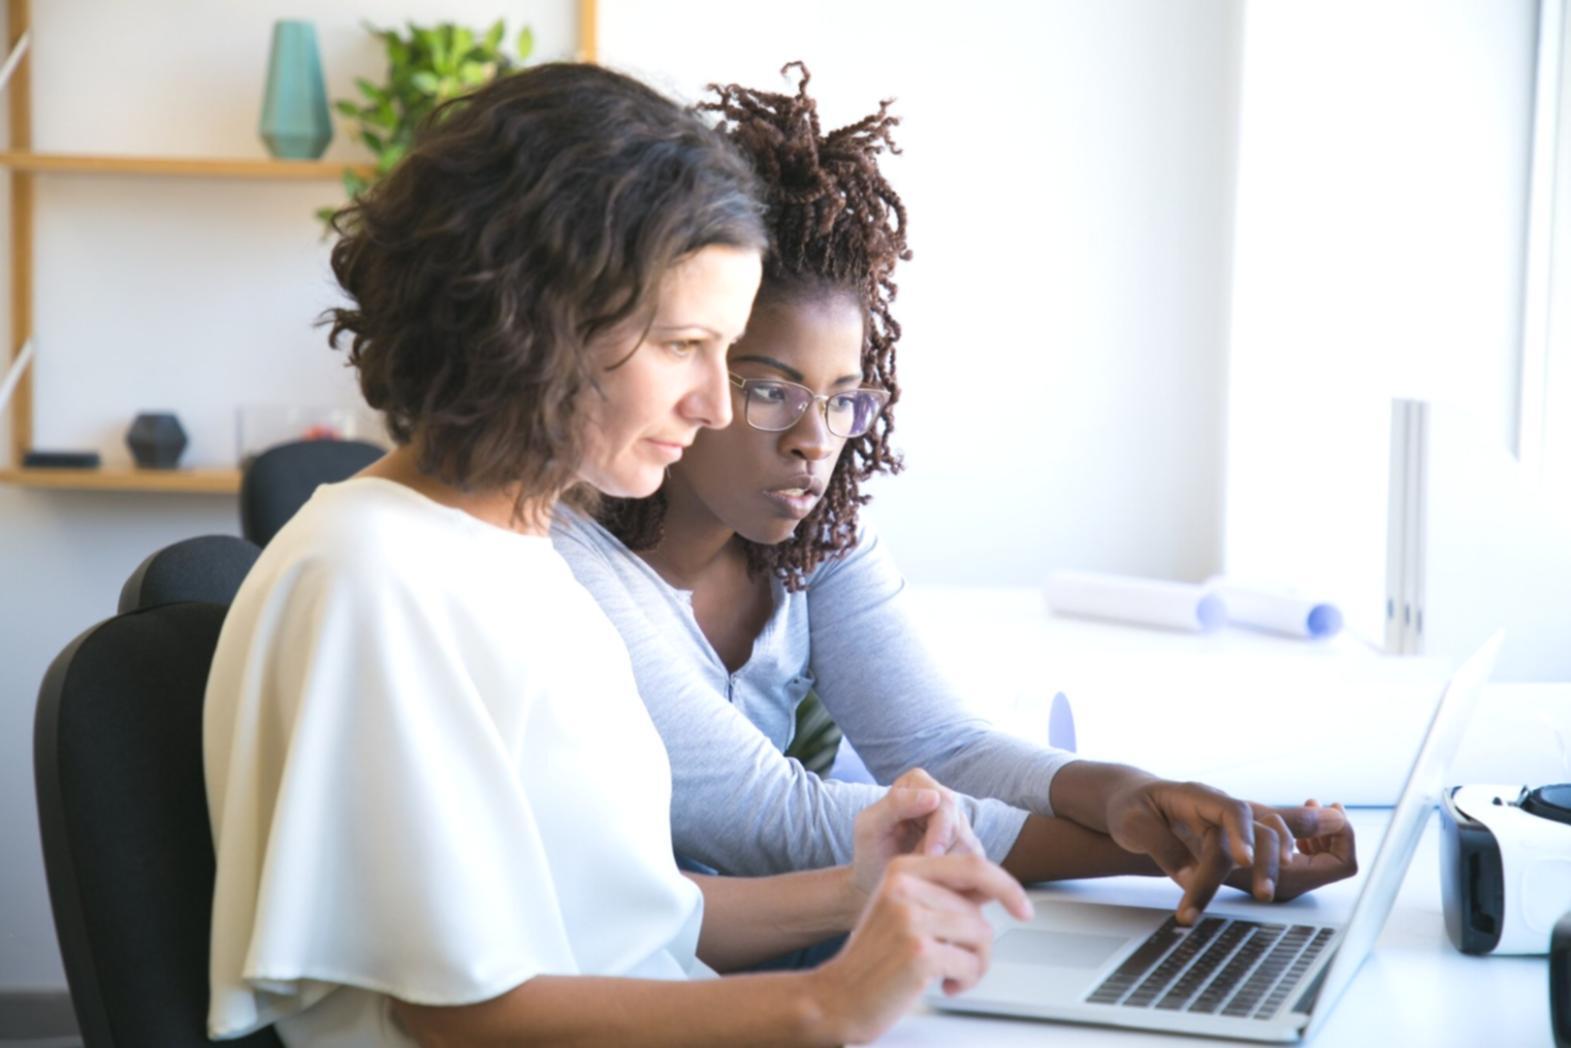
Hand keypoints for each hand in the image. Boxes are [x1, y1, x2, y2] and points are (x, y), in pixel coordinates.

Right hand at [808, 854, 1032, 1043]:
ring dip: (974, 964)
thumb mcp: (902, 910)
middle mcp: (904, 888)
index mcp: (902, 870)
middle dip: (978, 945)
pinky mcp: (919, 952)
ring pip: (981, 936)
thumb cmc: (874, 959)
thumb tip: (996, 890)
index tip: (1024, 907)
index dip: (1007, 886)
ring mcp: (910, 918)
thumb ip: (942, 895)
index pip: (971, 865)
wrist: (838, 996)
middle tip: (960, 963)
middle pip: (979, 911)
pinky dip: (967, 980)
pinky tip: (946, 984)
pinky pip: (972, 963)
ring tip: (950, 974)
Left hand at [850, 769, 984, 906]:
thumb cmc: (869, 851)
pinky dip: (955, 877)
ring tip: (922, 877)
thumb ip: (895, 804)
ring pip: (969, 844)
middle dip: (944, 852)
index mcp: (917, 783)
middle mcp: (942, 798)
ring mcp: (958, 823)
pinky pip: (974, 862)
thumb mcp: (869, 826)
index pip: (944, 801)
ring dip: (947, 866)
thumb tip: (933, 796)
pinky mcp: (968, 848)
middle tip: (925, 874)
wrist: (874, 883)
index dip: (940, 831)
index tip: (928, 856)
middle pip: (960, 823)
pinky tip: (936, 884)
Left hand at [1104, 778, 1354, 923]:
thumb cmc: (1130, 808)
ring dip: (1270, 869)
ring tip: (1263, 896)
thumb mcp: (1132, 823)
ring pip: (1264, 844)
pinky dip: (1265, 871)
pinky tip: (1266, 888)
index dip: (1242, 833)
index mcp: (1195, 796)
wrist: (1130, 804)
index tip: (1243, 860)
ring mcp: (1226, 829)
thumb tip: (1189, 878)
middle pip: (1257, 829)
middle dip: (1264, 861)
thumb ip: (1161, 847)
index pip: (1230, 810)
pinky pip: (1254, 859)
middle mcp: (1218, 811)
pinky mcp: (1226, 848)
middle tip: (1261, 893)